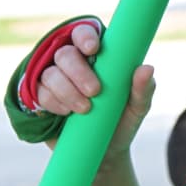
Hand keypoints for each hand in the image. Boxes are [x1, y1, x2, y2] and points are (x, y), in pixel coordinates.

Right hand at [35, 23, 155, 155]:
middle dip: (78, 71)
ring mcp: (55, 80)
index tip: (93, 49)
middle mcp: (74, 64)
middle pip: (64, 53)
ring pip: (50, 73)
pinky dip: (53, 102)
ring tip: (84, 109)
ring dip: (66, 90)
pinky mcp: (42, 98)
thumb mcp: (138, 107)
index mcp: (98, 57)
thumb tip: (146, 68)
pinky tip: (66, 113)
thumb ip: (143, 89)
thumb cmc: (123, 122)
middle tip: (95, 91)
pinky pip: (39, 93)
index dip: (85, 36)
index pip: (84, 33)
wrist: (104, 153)